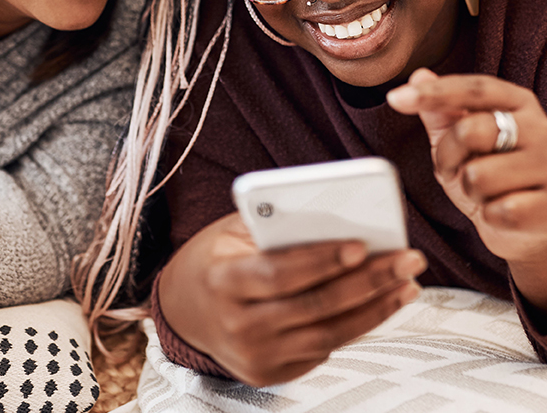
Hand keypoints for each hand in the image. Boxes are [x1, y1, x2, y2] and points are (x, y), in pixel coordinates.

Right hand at [158, 212, 424, 386]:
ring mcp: (255, 356)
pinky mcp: (270, 374)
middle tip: (408, 259)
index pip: (279, 274)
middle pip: (315, 306)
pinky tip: (381, 303)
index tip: (361, 245)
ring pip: (329, 334)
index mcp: (222, 282)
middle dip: (368, 282)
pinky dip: (357, 325)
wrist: (183, 310)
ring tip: (407, 283)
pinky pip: (324, 349)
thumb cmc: (214, 258)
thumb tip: (337, 219)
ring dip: (376, 308)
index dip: (321, 261)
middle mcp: (238, 326)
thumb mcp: (231, 233)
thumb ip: (274, 226)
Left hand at [387, 69, 546, 307]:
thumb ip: (442, 111)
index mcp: (519, 105)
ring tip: (486, 192)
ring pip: (478, 175)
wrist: (527, 227)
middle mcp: (543, 129)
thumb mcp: (462, 142)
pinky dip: (489, 215)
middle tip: (456, 171)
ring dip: (469, 190)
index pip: (476, 88)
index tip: (395, 98)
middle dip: (448, 156)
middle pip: (470, 130)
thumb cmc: (493, 177)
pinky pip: (499, 210)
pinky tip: (503, 213)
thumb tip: (420, 74)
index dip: (435, 92)